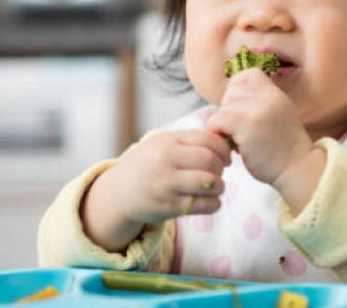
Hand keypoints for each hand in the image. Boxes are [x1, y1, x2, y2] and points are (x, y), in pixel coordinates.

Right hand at [81, 129, 230, 251]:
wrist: (119, 193)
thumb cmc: (149, 164)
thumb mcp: (163, 143)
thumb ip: (191, 140)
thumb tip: (227, 141)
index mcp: (168, 142)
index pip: (207, 139)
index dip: (224, 149)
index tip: (226, 157)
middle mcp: (166, 161)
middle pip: (210, 160)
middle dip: (222, 167)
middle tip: (219, 172)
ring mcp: (166, 185)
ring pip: (210, 183)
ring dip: (220, 186)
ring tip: (216, 187)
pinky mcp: (168, 207)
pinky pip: (203, 205)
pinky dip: (214, 204)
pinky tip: (211, 201)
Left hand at [207, 68, 313, 187]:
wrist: (298, 168)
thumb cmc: (284, 150)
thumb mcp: (279, 116)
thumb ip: (261, 104)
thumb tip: (230, 100)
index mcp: (276, 95)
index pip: (249, 74)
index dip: (238, 88)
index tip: (240, 109)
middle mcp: (268, 97)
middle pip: (232, 90)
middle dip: (229, 109)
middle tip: (239, 130)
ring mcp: (258, 109)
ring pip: (223, 106)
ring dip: (224, 124)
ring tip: (237, 140)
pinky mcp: (247, 125)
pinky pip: (217, 119)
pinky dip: (217, 132)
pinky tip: (230, 146)